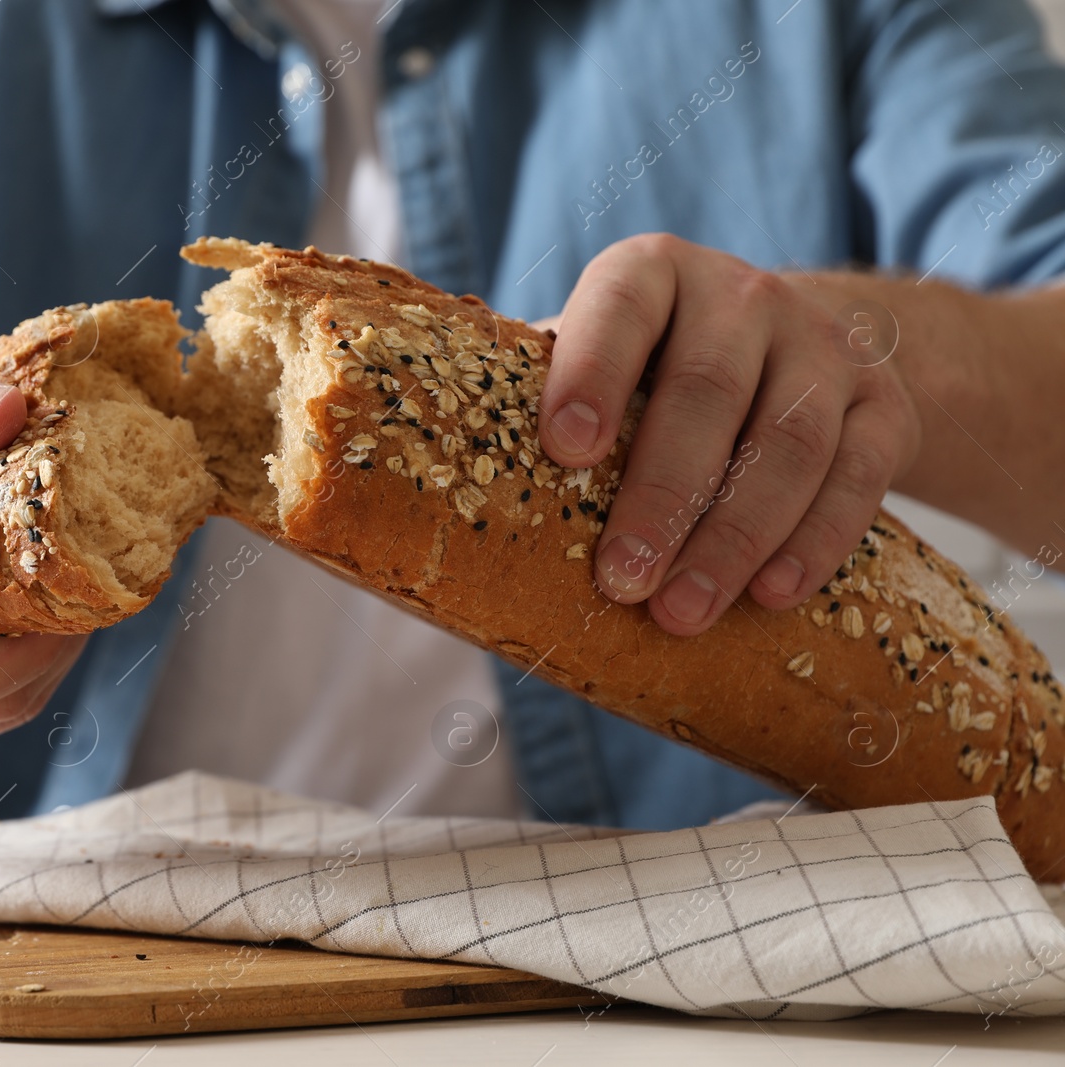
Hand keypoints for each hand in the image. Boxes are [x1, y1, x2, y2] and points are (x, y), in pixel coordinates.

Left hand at [537, 233, 922, 635]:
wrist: (787, 348)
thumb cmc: (647, 371)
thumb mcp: (594, 357)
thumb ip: (528, 391)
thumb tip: (430, 466)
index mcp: (649, 274)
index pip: (620, 308)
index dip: (592, 374)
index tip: (565, 452)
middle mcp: (741, 295)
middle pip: (706, 392)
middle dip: (661, 496)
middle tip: (621, 581)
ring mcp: (822, 344)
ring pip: (788, 440)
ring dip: (734, 536)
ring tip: (683, 611)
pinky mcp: (884, 401)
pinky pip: (861, 472)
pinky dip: (817, 539)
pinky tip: (772, 593)